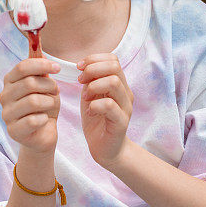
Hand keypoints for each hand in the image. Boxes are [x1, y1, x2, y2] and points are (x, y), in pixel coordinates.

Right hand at [0, 59, 60, 154]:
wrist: (43, 134)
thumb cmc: (44, 107)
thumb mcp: (44, 85)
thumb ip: (39, 69)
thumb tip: (36, 43)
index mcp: (9, 81)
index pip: (22, 67)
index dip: (41, 64)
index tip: (57, 68)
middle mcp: (4, 96)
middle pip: (29, 83)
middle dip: (49, 86)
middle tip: (56, 92)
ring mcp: (6, 114)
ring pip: (33, 101)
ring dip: (49, 102)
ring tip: (51, 106)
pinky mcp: (13, 130)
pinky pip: (33, 120)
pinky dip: (45, 119)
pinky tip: (44, 120)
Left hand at [77, 53, 133, 168]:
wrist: (104, 147)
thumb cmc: (96, 119)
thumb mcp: (90, 94)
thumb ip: (90, 80)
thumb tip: (82, 65)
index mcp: (118, 84)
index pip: (113, 59)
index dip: (94, 59)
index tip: (79, 68)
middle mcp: (125, 93)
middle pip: (114, 67)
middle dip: (92, 70)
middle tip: (80, 82)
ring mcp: (125, 107)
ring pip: (114, 83)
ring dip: (93, 87)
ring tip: (85, 98)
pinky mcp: (121, 122)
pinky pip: (110, 105)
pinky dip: (95, 105)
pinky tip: (89, 111)